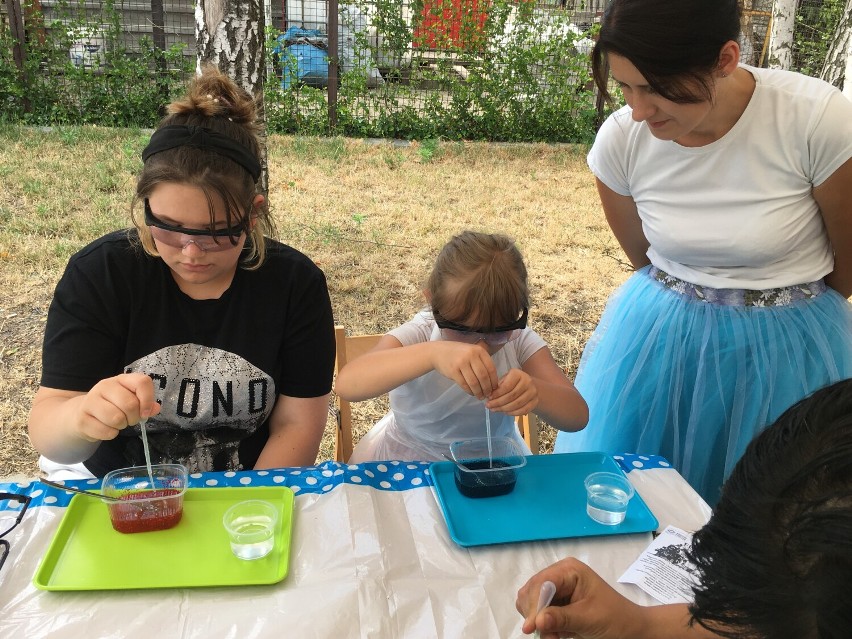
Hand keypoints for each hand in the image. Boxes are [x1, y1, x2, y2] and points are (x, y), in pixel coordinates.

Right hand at [74, 373, 159, 442]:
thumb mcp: (130, 400)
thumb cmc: (112, 406)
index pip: (142, 382)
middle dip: (134, 418)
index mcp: (121, 380)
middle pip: (129, 404)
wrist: (82, 414)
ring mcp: (90, 401)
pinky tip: (106, 429)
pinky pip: (105, 431)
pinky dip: (110, 434)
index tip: (145, 413)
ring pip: (116, 418)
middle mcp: (104, 386)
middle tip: (130, 420)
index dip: (148, 400)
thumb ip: (146, 404)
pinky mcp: (82, 418)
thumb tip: (156, 408)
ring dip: (121, 426)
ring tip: (118, 423)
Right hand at [430, 341, 498, 399]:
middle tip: (488, 395)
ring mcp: (461, 363)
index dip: (494, 381)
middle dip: (487, 388)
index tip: (495, 388)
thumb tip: (493, 382)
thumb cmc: (458, 353)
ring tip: (480, 396)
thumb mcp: (472, 352)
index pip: (491, 368)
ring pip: (474, 382)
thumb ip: (482, 362)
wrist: (437, 352)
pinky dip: (469, 391)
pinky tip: (472, 393)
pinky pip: (464, 384)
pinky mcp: (453, 371)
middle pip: (483, 376)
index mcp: (479, 350)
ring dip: (479, 392)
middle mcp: (471, 355)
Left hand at [486, 368, 537, 414]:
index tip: (489, 398)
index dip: (497, 394)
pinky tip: (505, 412)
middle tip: (489, 406)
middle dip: (498, 403)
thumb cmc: (513, 382)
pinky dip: (513, 413)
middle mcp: (528, 381)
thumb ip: (498, 386)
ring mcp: (533, 392)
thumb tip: (489, 396)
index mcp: (518, 374)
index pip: (507, 386)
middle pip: (511, 396)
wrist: (530, 385)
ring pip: (517, 404)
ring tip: (495, 410)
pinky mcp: (535, 401)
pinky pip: (523, 410)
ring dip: (504, 409)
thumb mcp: (505, 379)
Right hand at [516, 558, 644, 638]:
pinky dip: (541, 625)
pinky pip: (537, 612)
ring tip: (552, 637)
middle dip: (535, 614)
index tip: (531, 627)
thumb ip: (562, 618)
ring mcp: (556, 588)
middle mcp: (559, 575)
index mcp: (569, 570)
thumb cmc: (615, 619)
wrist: (630, 629)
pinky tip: (553, 634)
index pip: (542, 583)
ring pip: (530, 602)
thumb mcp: (589, 619)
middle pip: (532, 591)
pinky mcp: (556, 603)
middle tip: (547, 636)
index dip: (534, 604)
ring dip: (537, 621)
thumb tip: (537, 621)